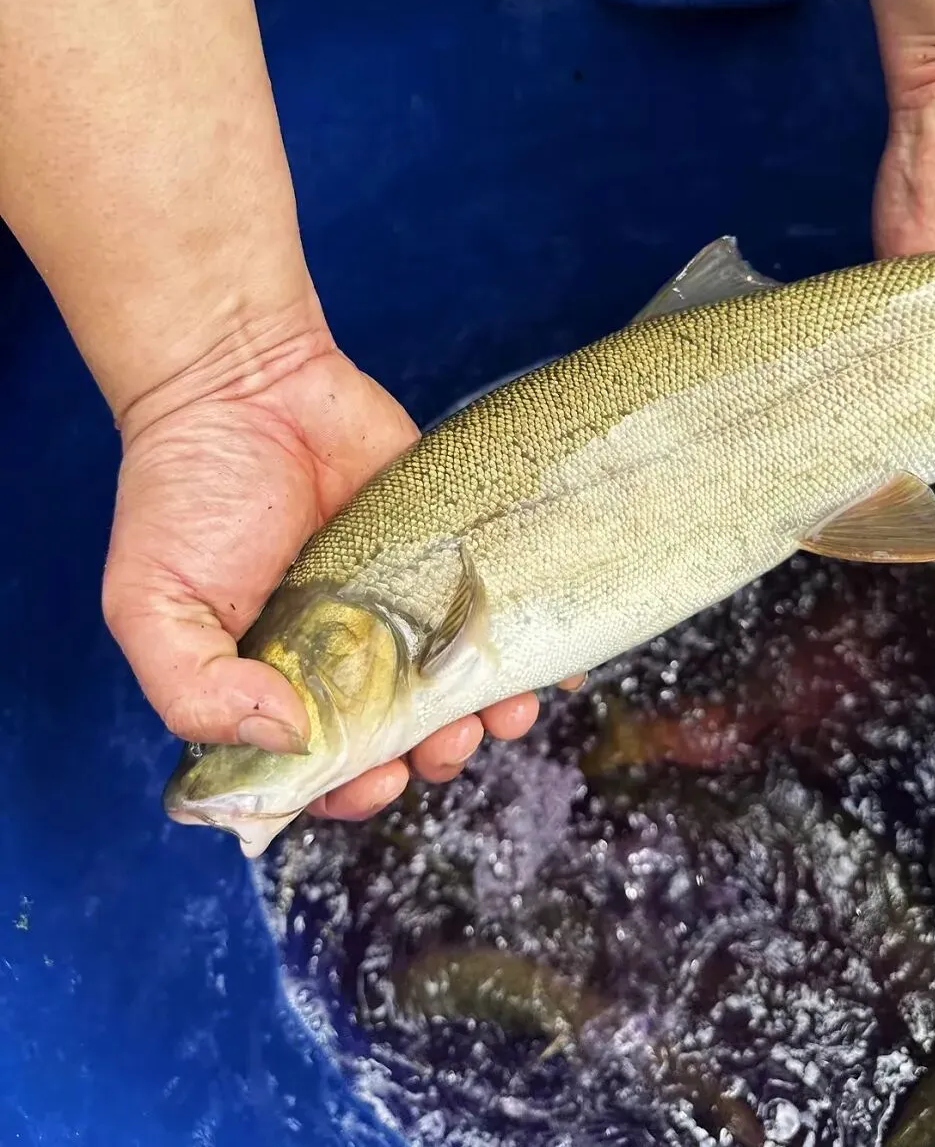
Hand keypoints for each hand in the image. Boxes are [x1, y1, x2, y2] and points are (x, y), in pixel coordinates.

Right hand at [103, 327, 546, 822]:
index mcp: (269, 682)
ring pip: (457, 683)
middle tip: (447, 740)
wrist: (243, 381)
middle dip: (433, 754)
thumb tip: (287, 738)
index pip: (319, 766)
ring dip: (488, 711)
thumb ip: (195, 692)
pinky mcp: (442, 554)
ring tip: (504, 706)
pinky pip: (493, 609)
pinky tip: (551, 662)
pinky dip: (528, 644)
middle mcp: (339, 653)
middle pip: (402, 734)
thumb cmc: (184, 494)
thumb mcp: (151, 606)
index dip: (353, 787)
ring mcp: (397, 604)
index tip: (381, 778)